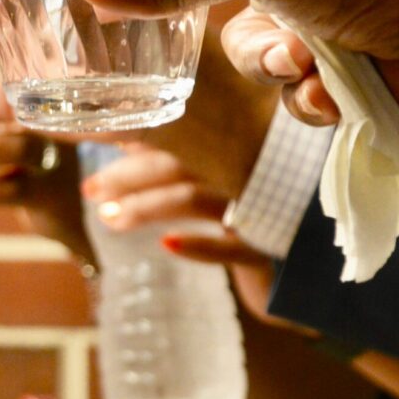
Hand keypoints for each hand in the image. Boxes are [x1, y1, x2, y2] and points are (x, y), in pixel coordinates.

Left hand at [79, 144, 264, 264]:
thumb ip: (176, 157)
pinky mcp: (269, 251)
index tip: (99, 139)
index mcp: (236, 145)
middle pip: (180, 162)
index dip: (137, 136)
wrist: (307, 267)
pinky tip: (167, 245)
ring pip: (194, 200)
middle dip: (129, 175)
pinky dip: (197, 246)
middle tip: (91, 189)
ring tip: (108, 219)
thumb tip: (121, 137)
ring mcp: (263, 209)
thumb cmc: (247, 213)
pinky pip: (231, 248)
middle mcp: (250, 169)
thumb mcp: (212, 182)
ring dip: (145, 208)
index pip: (181, 131)